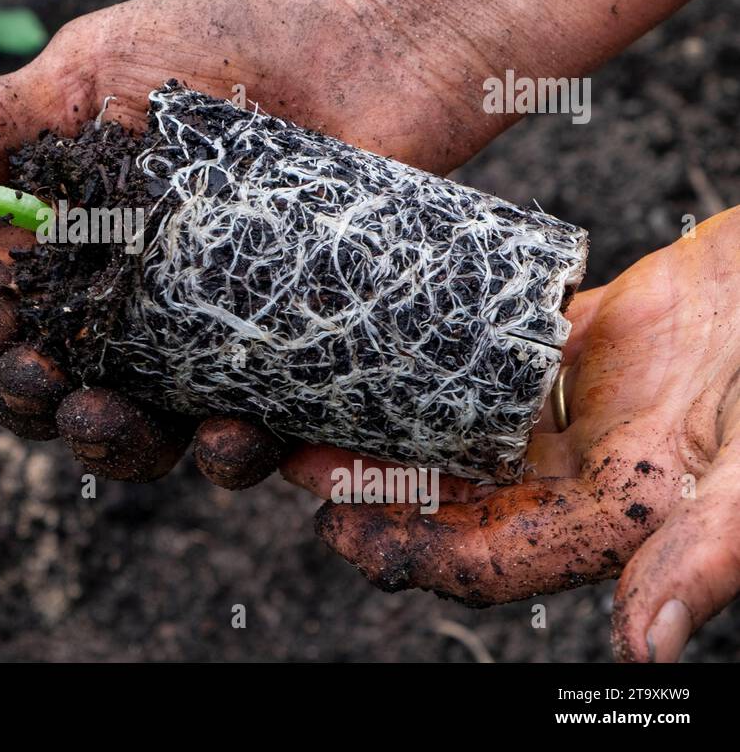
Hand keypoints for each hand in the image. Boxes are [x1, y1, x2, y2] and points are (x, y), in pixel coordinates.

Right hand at [0, 0, 502, 485]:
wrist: (367, 42)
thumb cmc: (225, 36)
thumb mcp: (96, 61)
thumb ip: (4, 118)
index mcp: (62, 235)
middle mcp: (122, 298)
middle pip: (56, 383)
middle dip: (37, 402)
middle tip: (48, 388)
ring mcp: (201, 333)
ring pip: (143, 424)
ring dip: (119, 446)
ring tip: (119, 425)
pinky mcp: (279, 354)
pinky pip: (247, 424)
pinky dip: (230, 450)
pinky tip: (232, 435)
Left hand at [282, 208, 739, 661]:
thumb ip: (710, 550)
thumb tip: (647, 648)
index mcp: (622, 518)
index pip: (494, 558)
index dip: (415, 553)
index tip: (338, 529)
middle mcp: (585, 475)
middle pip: (455, 501)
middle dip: (375, 493)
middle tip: (293, 463)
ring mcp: (577, 411)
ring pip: (458, 434)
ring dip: (388, 431)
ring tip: (313, 412)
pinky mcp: (575, 343)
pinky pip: (486, 363)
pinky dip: (431, 360)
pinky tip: (376, 346)